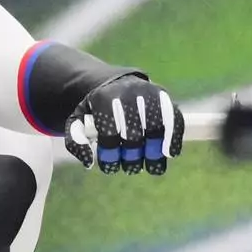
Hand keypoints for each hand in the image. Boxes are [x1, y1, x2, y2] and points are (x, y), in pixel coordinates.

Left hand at [64, 75, 183, 174]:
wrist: (115, 83)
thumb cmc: (97, 108)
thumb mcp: (79, 118)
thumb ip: (76, 139)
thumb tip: (88, 161)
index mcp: (104, 97)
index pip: (109, 129)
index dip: (110, 151)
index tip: (108, 165)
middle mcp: (129, 93)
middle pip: (134, 132)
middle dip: (131, 155)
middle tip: (129, 168)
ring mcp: (150, 94)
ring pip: (156, 128)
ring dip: (155, 152)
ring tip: (150, 167)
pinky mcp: (166, 99)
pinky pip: (175, 120)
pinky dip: (174, 139)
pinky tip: (169, 154)